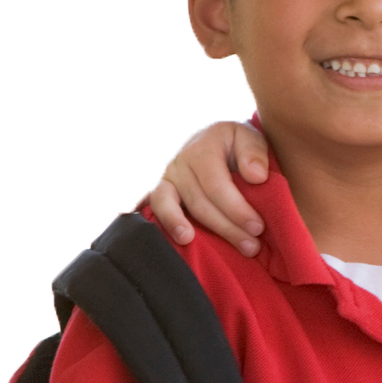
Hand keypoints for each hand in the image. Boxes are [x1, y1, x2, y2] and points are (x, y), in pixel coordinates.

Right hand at [116, 116, 271, 256]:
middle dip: (225, 227)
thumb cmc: (239, 142)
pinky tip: (123, 211)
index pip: (217, 186)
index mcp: (202, 150)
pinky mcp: (160, 189)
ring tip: (188, 239)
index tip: (258, 227)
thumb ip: (255, 153)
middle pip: (198, 202)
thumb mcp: (252, 136)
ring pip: (167, 204)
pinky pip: (142, 197)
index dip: (237, 209)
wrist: (219, 135)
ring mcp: (167, 178)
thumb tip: (256, 176)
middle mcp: (179, 164)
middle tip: (252, 247)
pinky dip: (130, 203)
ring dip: (177, 224)